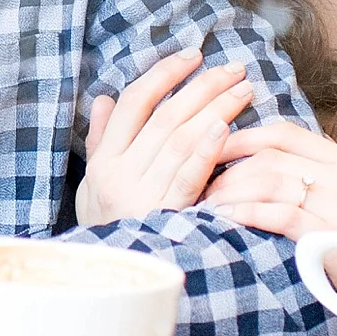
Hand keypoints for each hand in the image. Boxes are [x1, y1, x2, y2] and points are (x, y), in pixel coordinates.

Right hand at [78, 49, 256, 223]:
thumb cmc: (107, 227)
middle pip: (165, 117)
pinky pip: (188, 178)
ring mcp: (142, 195)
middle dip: (202, 87)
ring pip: (180, 140)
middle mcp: (120, 174)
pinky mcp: (167, 216)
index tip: (193, 56)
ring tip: (244, 90)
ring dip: (215, 110)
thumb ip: (101, 139)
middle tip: (234, 68)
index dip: (164, 74)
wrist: (114, 279)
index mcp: (104, 161)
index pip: (134, 103)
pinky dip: (205, 150)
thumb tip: (103, 98)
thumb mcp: (92, 185)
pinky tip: (226, 129)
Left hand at [202, 122, 336, 239]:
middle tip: (202, 185)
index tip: (212, 147)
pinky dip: (247, 212)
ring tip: (209, 204)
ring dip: (232, 191)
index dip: (242, 137)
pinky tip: (227, 217)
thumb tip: (266, 165)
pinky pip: (281, 214)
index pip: (285, 133)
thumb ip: (320, 178)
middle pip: (272, 157)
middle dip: (229, 169)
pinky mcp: (335, 235)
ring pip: (272, 181)